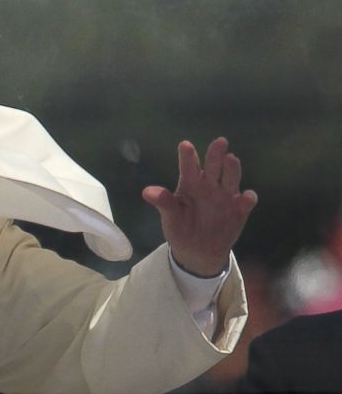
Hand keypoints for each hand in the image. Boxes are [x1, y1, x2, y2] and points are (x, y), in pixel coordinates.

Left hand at [142, 137, 257, 276]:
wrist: (197, 252)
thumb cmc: (180, 227)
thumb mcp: (169, 216)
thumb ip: (163, 202)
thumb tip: (146, 192)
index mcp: (190, 183)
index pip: (189, 166)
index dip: (187, 156)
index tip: (185, 145)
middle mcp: (209, 185)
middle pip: (214, 166)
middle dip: (216, 154)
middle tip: (219, 142)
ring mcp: (225, 196)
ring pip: (231, 178)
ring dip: (232, 169)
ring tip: (231, 159)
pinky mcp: (239, 211)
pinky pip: (245, 202)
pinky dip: (247, 198)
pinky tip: (247, 196)